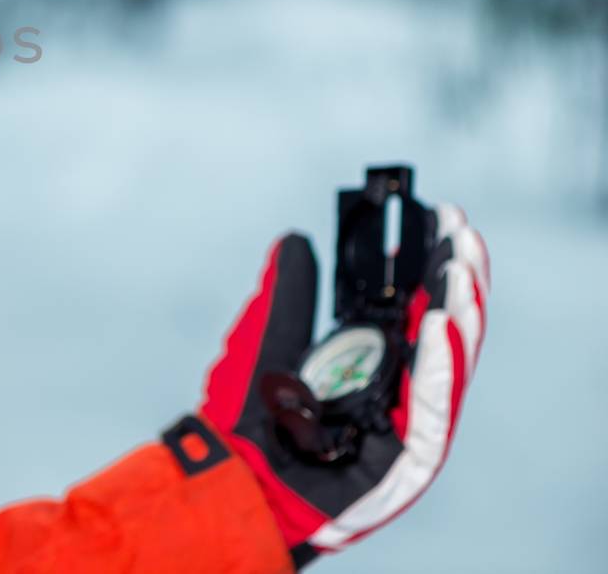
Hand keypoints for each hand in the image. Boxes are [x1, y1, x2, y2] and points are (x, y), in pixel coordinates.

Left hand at [195, 204, 489, 566]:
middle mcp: (396, 393)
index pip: (415, 311)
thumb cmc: (246, 414)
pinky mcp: (405, 461)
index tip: (442, 223)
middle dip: (458, 284)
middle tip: (464, 232)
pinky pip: (430, 412)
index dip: (431, 270)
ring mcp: (404, 427)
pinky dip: (439, 368)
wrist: (230, 472)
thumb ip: (288, 292)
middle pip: (442, 335)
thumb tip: (296, 240)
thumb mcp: (267, 336)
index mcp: (371, 366)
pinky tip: (440, 323)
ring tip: (462, 269)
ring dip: (461, 316)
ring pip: (447, 367)